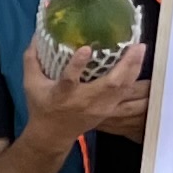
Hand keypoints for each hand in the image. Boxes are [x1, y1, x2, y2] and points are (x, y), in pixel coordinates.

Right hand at [22, 36, 151, 145]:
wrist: (53, 135)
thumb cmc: (42, 107)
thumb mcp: (31, 84)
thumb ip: (32, 60)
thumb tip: (36, 36)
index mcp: (62, 94)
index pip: (69, 81)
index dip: (77, 65)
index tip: (85, 48)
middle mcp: (84, 101)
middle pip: (110, 84)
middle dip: (125, 65)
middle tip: (136, 45)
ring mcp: (99, 107)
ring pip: (123, 88)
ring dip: (134, 68)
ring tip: (141, 49)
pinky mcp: (108, 110)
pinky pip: (126, 93)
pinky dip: (134, 77)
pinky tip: (139, 64)